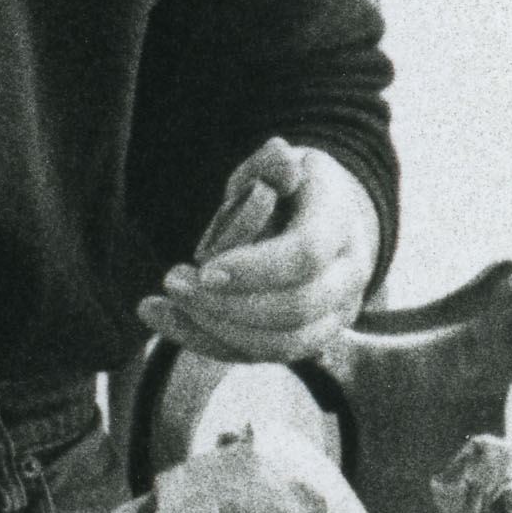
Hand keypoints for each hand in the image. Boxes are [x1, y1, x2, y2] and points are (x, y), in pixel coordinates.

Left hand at [141, 140, 378, 369]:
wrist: (329, 225)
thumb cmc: (296, 191)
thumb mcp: (284, 164)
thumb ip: (271, 163)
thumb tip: (277, 156)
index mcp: (340, 223)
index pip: (307, 255)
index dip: (256, 268)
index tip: (205, 269)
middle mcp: (348, 276)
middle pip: (296, 309)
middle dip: (227, 304)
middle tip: (173, 280)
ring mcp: (333, 315)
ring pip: (282, 345)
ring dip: (216, 330)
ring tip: (167, 301)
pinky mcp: (308, 340)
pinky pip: (260, 356)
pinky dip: (207, 342)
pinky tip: (163, 317)